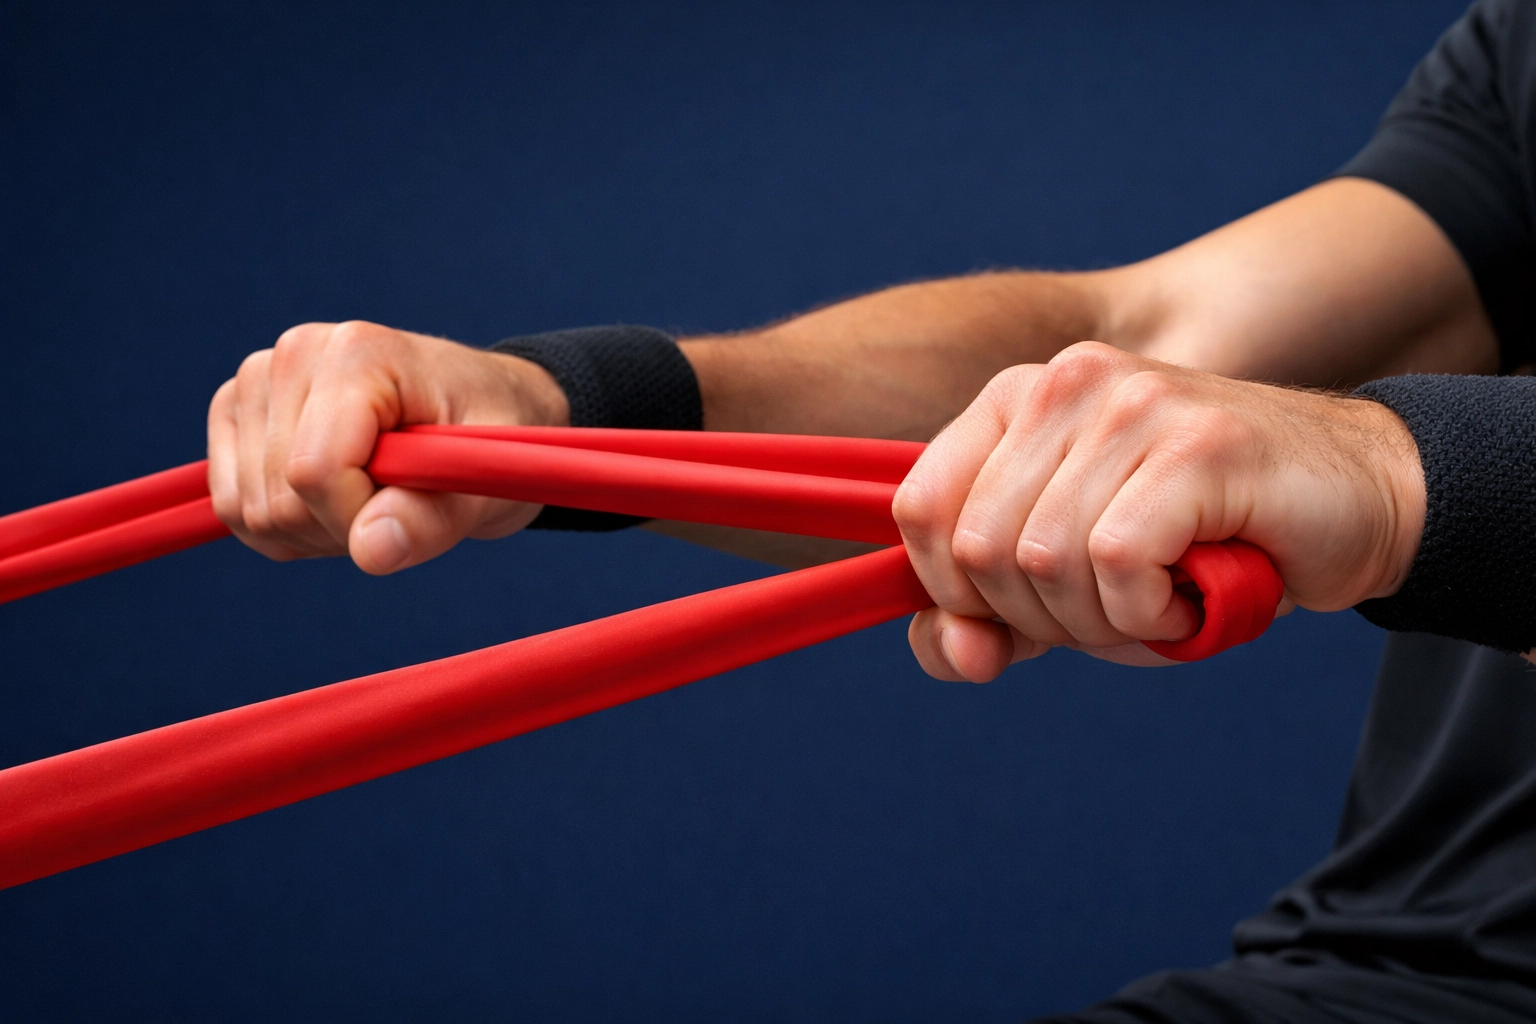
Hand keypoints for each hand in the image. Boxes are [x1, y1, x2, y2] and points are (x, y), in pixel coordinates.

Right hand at [207, 321, 568, 572]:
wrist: (478, 411)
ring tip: (374, 495)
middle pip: (277, 498)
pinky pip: (230, 507)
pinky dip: (285, 529)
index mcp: (357, 353)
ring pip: (247, 509)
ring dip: (314, 531)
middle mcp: (294, 353)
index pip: (313, 473)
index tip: (416, 504)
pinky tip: (335, 501)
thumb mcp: (489, 481)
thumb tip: (370, 550)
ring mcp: (256, 380)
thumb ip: (433, 517)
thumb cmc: (494, 438)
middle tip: (400, 499)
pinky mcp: (236, 412)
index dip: (361, 518)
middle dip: (342, 527)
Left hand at [892, 342, 1424, 680]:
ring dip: (1105, 622)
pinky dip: (1151, 614)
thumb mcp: (1071, 587)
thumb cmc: (1203, 546)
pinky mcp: (1197, 444)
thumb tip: (956, 652)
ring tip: (1165, 597)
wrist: (1363, 504)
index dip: (955, 592)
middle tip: (1118, 607)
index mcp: (1018, 400)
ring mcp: (1132, 404)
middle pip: (979, 547)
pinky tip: (1193, 597)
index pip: (919, 509)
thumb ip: (988, 621)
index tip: (1023, 613)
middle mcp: (1065, 383)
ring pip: (1044, 559)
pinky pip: (1116, 562)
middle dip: (1042, 617)